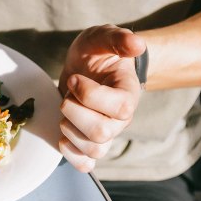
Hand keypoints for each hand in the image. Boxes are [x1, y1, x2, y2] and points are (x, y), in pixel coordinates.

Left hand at [58, 25, 145, 172]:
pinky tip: (63, 136)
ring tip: (66, 109)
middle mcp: (120, 119)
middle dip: (74, 111)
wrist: (89, 64)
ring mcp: (106, 133)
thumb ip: (118, 39)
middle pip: (102, 133)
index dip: (91, 95)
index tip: (75, 79)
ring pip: (93, 150)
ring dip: (69, 130)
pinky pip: (85, 164)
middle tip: (68, 94)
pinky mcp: (89, 141)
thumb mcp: (103, 37)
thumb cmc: (98, 52)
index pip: (120, 108)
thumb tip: (137, 44)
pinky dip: (71, 155)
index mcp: (128, 94)